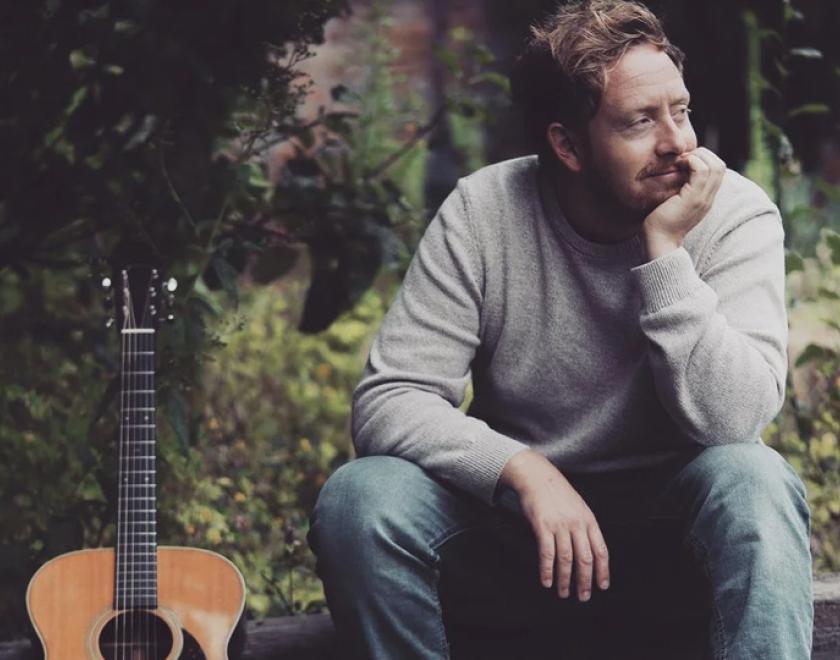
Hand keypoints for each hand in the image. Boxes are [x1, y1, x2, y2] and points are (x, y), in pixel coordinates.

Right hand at [498, 449, 609, 600]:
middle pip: (585, 559)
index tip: (602, 586)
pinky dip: (547, 570)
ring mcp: (560, 525)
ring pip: (566, 559)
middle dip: (585, 581)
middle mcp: (577, 524)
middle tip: (583, 596)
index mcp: (589, 520)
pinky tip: (547, 581)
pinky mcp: (542, 525)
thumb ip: (585, 527)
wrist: (537, 476)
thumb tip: (590, 552)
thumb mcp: (579, 507)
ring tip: (563, 593)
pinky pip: (547, 553)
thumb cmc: (557, 493)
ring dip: (565, 580)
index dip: (603, 571)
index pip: (601, 550)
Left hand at [641, 147, 725, 259]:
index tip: (683, 161)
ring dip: (697, 156)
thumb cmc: (659, 223)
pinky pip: (702, 171)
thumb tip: (673, 171)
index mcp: (705, 198)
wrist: (658, 242)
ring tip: (680, 161)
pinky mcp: (694, 198)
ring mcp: (703, 198)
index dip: (703, 159)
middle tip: (682, 158)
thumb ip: (678, 189)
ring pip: (715, 165)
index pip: (717, 170)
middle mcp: (708, 198)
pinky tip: (677, 165)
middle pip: (720, 165)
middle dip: (702, 154)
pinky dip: (691, 161)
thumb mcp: (672, 201)